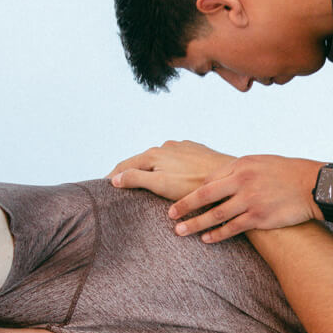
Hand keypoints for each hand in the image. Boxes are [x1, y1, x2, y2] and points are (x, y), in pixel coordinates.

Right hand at [108, 140, 235, 205]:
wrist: (230, 180)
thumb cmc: (195, 185)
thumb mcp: (161, 184)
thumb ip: (136, 178)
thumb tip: (114, 178)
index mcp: (154, 153)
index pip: (125, 164)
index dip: (112, 176)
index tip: (102, 186)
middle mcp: (167, 146)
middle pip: (141, 161)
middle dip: (130, 172)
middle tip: (119, 186)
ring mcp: (183, 148)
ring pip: (160, 159)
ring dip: (150, 169)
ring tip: (144, 183)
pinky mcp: (197, 152)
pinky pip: (177, 160)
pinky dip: (168, 168)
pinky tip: (171, 176)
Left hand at [162, 154, 323, 242]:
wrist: (313, 186)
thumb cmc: (287, 173)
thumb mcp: (260, 162)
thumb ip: (239, 170)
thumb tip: (219, 179)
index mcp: (241, 165)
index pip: (209, 178)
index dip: (193, 191)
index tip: (181, 199)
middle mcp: (243, 181)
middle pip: (205, 195)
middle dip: (184, 206)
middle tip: (169, 215)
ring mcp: (250, 200)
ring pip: (215, 214)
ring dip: (195, 224)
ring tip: (180, 231)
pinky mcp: (259, 217)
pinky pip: (233, 228)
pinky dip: (217, 234)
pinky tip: (206, 239)